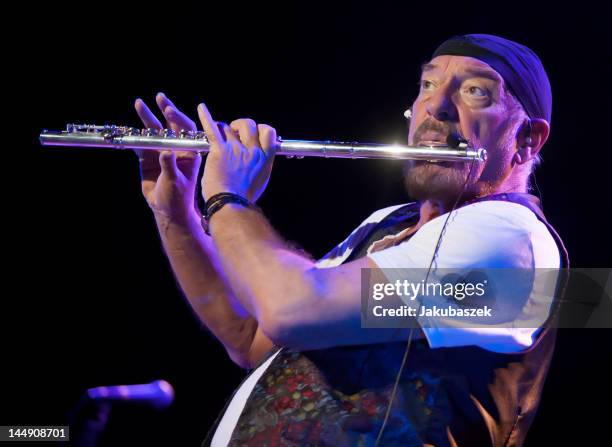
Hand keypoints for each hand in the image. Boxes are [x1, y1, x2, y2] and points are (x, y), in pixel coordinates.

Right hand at [134, 93, 201, 223]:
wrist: (168, 210)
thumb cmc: (179, 197)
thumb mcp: (176, 183)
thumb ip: (170, 166)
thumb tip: (165, 152)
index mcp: (189, 152)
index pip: (186, 130)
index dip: (178, 119)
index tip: (169, 110)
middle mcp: (176, 148)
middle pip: (170, 125)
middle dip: (164, 110)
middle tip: (159, 96)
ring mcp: (161, 152)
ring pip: (153, 132)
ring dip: (147, 118)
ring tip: (139, 103)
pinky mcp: (148, 158)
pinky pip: (140, 144)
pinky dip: (134, 137)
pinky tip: (128, 129)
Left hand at [196, 103, 277, 202]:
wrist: (230, 204)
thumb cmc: (243, 197)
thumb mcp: (260, 180)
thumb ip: (260, 165)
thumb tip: (259, 157)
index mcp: (264, 158)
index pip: (268, 132)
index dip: (260, 129)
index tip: (252, 134)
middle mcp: (252, 151)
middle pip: (249, 125)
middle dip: (240, 125)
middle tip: (234, 132)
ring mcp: (235, 149)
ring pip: (229, 128)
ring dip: (223, 129)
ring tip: (218, 134)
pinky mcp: (219, 151)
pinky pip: (212, 129)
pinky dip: (206, 117)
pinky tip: (201, 108)